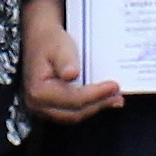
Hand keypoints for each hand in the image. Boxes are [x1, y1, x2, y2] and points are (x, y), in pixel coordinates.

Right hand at [22, 0, 121, 125]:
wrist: (40, 40)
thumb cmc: (50, 42)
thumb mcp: (59, 47)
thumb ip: (65, 62)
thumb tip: (71, 75)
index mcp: (38, 91)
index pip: (72, 99)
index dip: (96, 94)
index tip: (114, 86)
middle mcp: (37, 105)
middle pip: (74, 112)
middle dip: (98, 105)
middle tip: (118, 96)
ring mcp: (43, 109)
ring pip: (74, 116)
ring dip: (95, 108)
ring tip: (115, 99)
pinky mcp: (50, 108)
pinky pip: (72, 112)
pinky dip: (88, 107)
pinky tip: (103, 100)